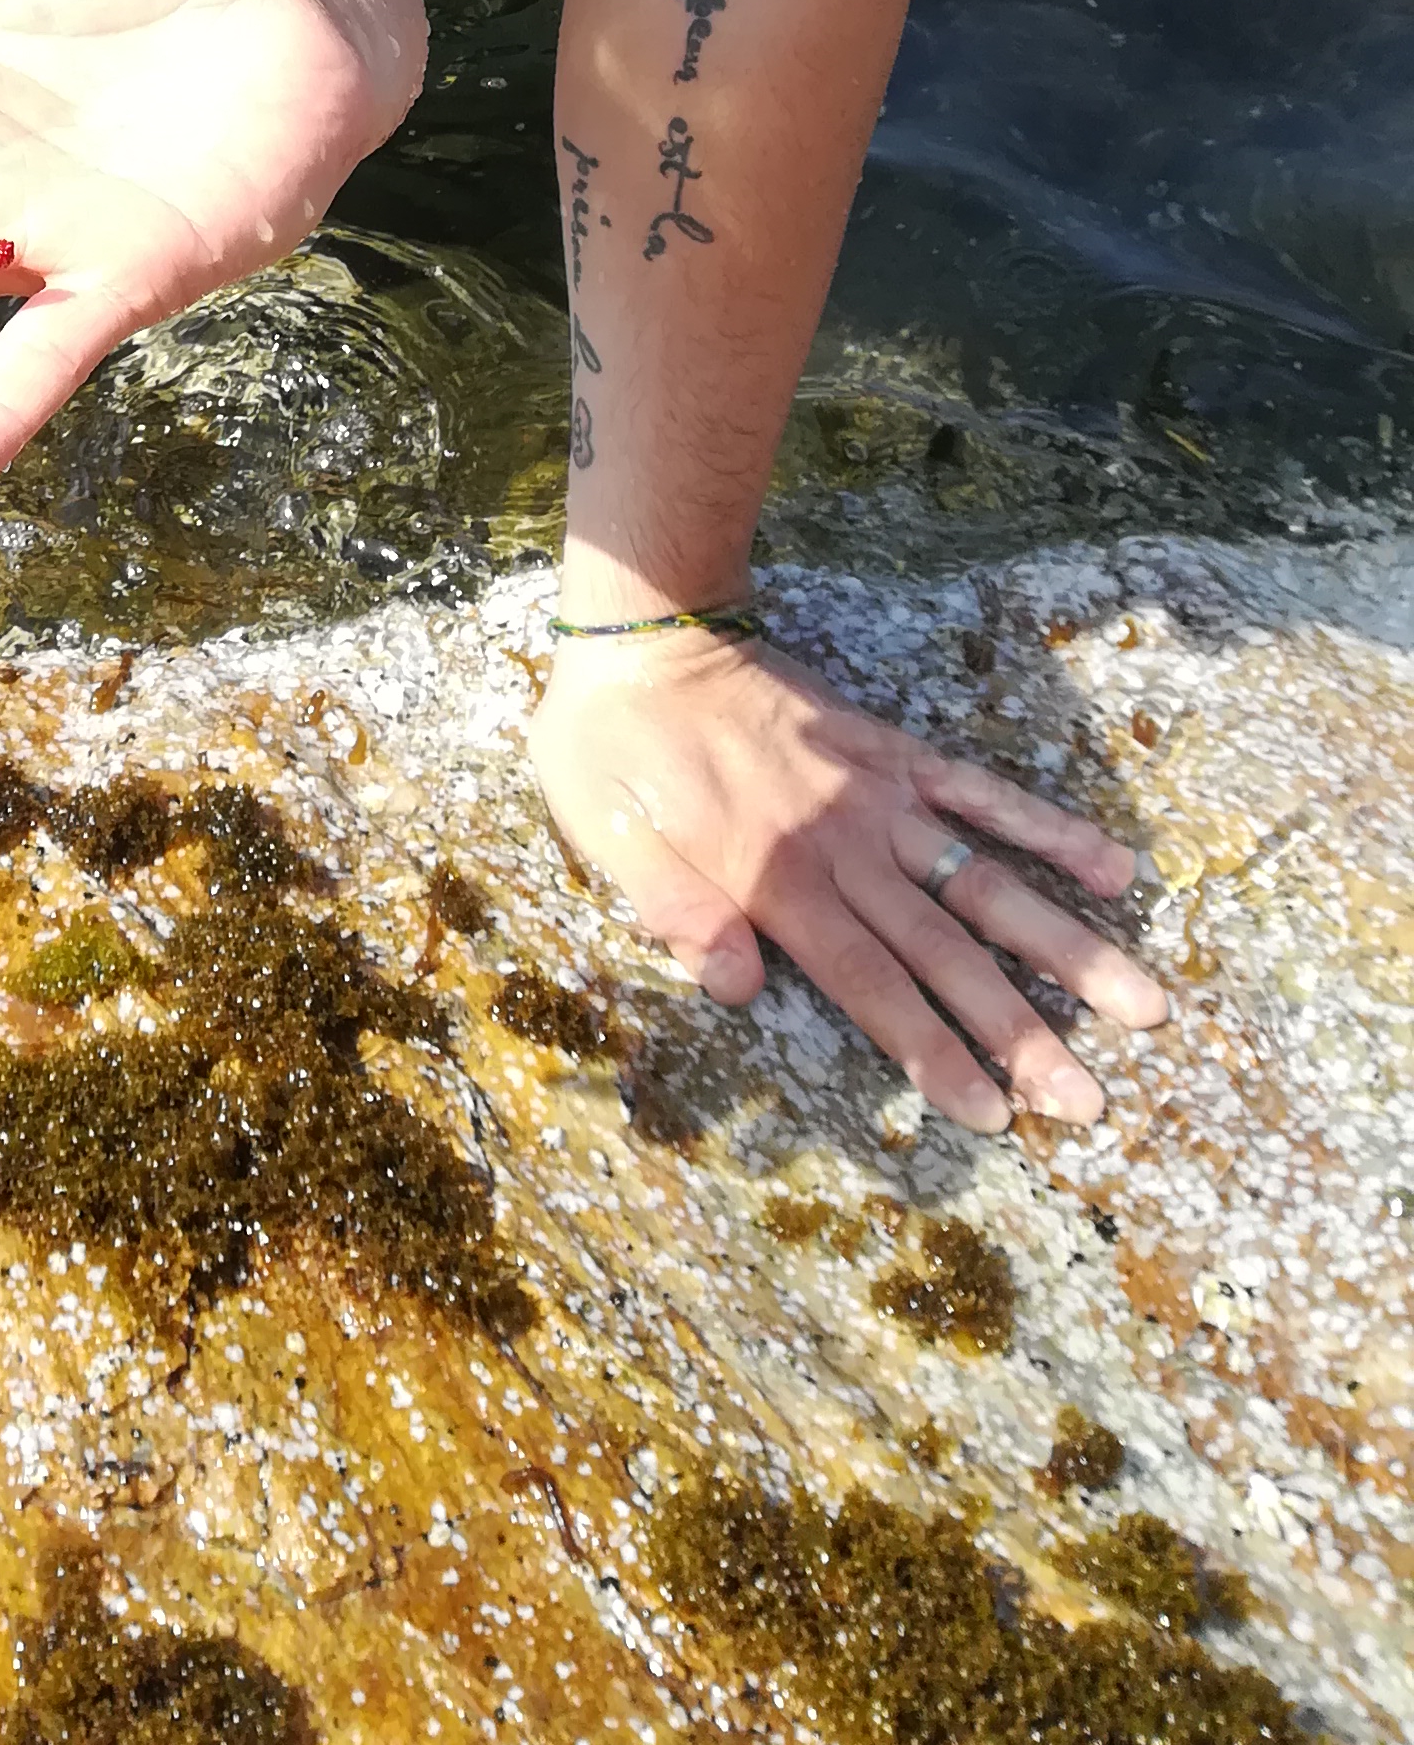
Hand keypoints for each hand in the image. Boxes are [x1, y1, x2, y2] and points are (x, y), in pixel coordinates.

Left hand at [527, 629, 1168, 1131]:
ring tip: (1141, 1001)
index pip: (868, 986)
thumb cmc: (611, 743)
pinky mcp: (892, 750)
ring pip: (984, 881)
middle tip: (1091, 1100)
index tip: (993, 1112)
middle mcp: (842, 847)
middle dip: (1020, 1031)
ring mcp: (878, 797)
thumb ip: (674, 911)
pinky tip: (1114, 868)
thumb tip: (737, 988)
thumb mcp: (604, 833)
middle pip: (944, 954)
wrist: (644, 632)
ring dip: (1063, 944)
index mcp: (772, 880)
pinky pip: (981, 792)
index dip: (931, 1049)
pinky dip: (1046, 827)